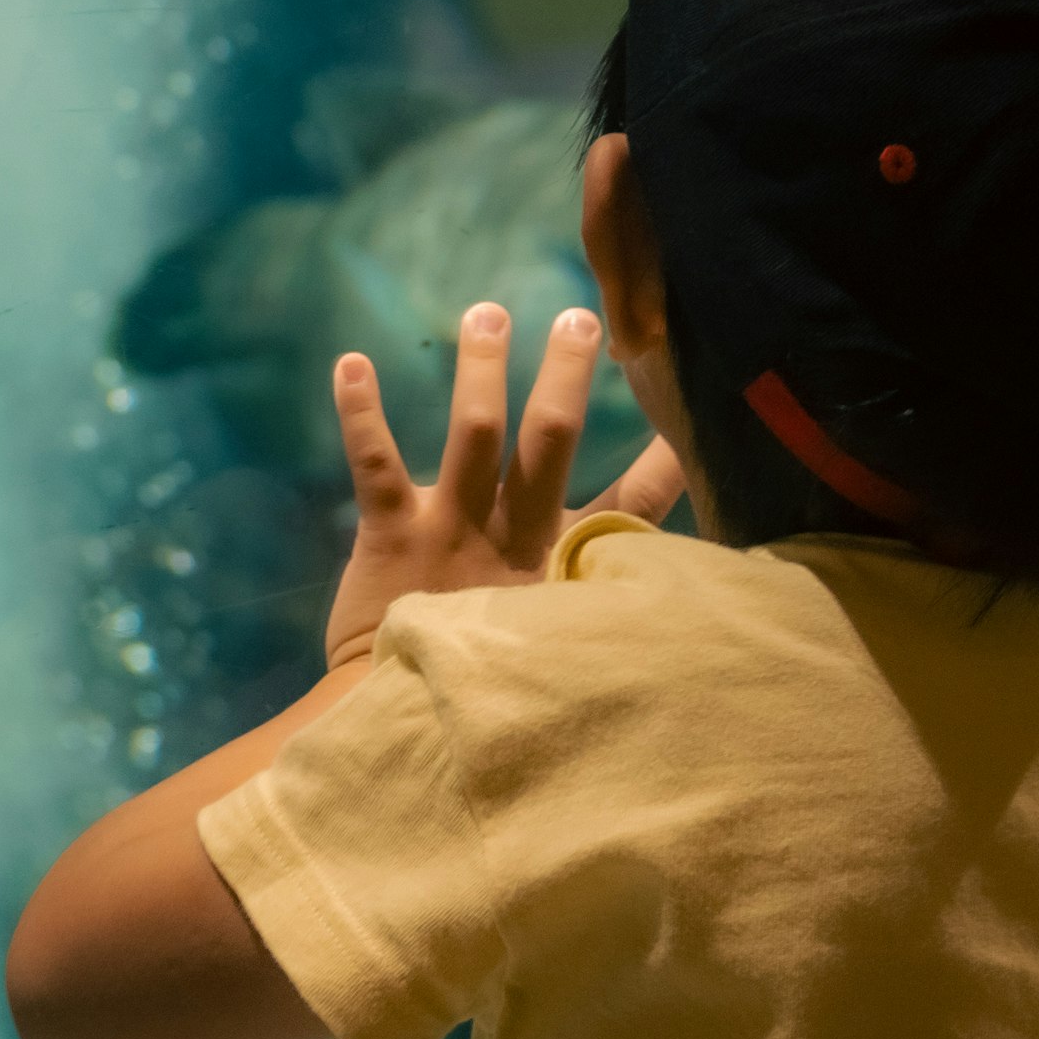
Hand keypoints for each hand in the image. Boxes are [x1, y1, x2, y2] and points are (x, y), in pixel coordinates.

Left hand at [320, 302, 686, 668]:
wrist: (399, 725)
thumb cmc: (484, 684)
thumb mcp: (556, 644)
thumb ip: (590, 605)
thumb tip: (647, 596)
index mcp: (562, 563)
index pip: (631, 507)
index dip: (664, 461)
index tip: (688, 415)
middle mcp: (513, 534)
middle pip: (551, 439)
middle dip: (565, 374)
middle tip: (578, 317)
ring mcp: (452, 529)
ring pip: (474, 433)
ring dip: (482, 369)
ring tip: (488, 313)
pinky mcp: (392, 534)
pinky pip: (376, 463)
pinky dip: (361, 411)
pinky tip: (350, 361)